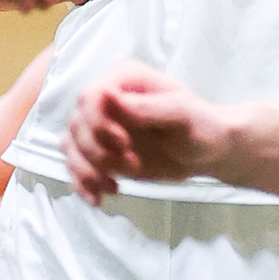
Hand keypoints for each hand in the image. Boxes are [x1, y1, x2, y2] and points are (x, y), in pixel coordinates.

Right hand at [65, 62, 235, 203]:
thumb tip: (106, 95)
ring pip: (71, 147)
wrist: (207, 151)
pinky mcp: (100, 150)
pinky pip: (76, 166)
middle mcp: (106, 99)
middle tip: (135, 165)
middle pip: (77, 125)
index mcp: (124, 80)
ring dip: (89, 171)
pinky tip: (98, 199)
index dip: (98, 125)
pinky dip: (82, 184)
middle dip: (100, 153)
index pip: (90, 97)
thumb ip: (144, 107)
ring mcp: (100, 126)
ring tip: (115, 187)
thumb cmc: (201, 126)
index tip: (124, 144)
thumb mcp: (180, 115)